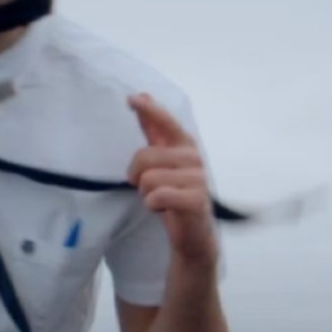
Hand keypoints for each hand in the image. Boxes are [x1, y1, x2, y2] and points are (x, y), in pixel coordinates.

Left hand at [126, 93, 217, 265]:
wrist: (193, 234)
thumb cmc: (173, 194)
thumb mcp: (161, 161)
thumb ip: (153, 131)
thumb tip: (142, 97)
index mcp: (183, 144)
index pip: (166, 122)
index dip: (150, 110)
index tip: (133, 99)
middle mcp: (193, 157)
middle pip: (144, 156)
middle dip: (136, 175)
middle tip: (145, 187)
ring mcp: (198, 178)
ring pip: (148, 178)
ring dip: (145, 193)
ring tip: (158, 199)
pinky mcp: (197, 200)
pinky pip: (158, 196)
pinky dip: (153, 204)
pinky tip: (162, 208)